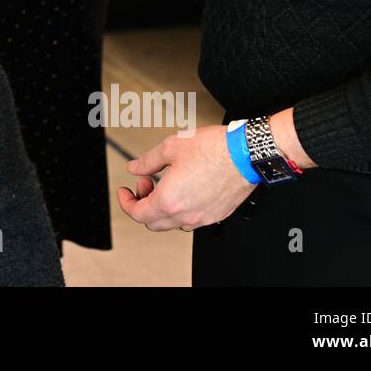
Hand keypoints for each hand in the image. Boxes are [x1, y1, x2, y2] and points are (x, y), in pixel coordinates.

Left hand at [117, 125, 255, 231]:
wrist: (246, 154)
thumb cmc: (213, 149)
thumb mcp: (171, 147)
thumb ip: (148, 161)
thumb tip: (134, 168)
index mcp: (169, 200)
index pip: (138, 214)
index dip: (126, 203)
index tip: (124, 192)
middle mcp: (186, 215)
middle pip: (153, 223)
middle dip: (143, 204)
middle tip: (146, 183)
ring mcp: (203, 218)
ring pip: (173, 223)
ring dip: (162, 208)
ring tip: (165, 184)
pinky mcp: (217, 216)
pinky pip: (192, 220)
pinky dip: (181, 210)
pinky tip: (183, 189)